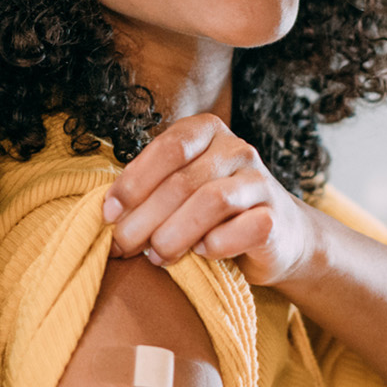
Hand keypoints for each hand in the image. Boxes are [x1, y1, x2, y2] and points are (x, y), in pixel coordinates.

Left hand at [103, 114, 323, 287]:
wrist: (278, 235)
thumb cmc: (212, 212)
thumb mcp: (180, 188)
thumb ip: (150, 189)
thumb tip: (109, 215)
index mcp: (207, 131)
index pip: (168, 148)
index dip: (133, 181)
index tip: (109, 214)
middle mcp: (237, 148)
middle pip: (182, 181)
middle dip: (143, 219)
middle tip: (122, 247)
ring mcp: (260, 181)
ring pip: (211, 202)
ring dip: (174, 234)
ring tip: (156, 256)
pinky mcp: (276, 218)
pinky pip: (243, 229)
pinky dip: (215, 246)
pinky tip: (200, 254)